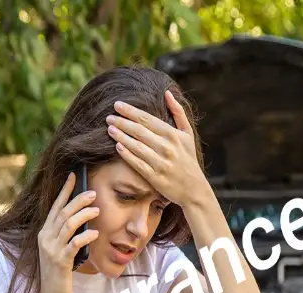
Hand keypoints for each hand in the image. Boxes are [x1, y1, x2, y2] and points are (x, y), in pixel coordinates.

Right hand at [37, 172, 99, 292]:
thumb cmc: (59, 273)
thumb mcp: (60, 250)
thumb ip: (66, 234)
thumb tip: (83, 217)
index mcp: (44, 233)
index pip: (55, 206)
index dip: (65, 190)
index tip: (75, 176)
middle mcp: (45, 238)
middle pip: (63, 212)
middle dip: (78, 199)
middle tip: (94, 192)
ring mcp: (51, 249)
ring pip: (68, 225)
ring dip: (84, 215)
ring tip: (97, 210)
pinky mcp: (60, 261)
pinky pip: (74, 244)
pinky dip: (85, 236)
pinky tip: (96, 233)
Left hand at [106, 91, 210, 207]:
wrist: (194, 189)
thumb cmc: (188, 159)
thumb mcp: (188, 134)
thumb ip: (178, 112)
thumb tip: (167, 93)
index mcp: (174, 135)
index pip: (148, 119)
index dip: (131, 111)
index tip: (117, 105)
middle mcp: (168, 148)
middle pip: (140, 131)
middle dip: (122, 122)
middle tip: (108, 117)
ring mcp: (162, 163)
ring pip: (137, 146)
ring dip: (121, 136)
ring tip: (109, 129)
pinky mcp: (156, 178)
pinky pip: (138, 164)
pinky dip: (127, 154)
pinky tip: (117, 146)